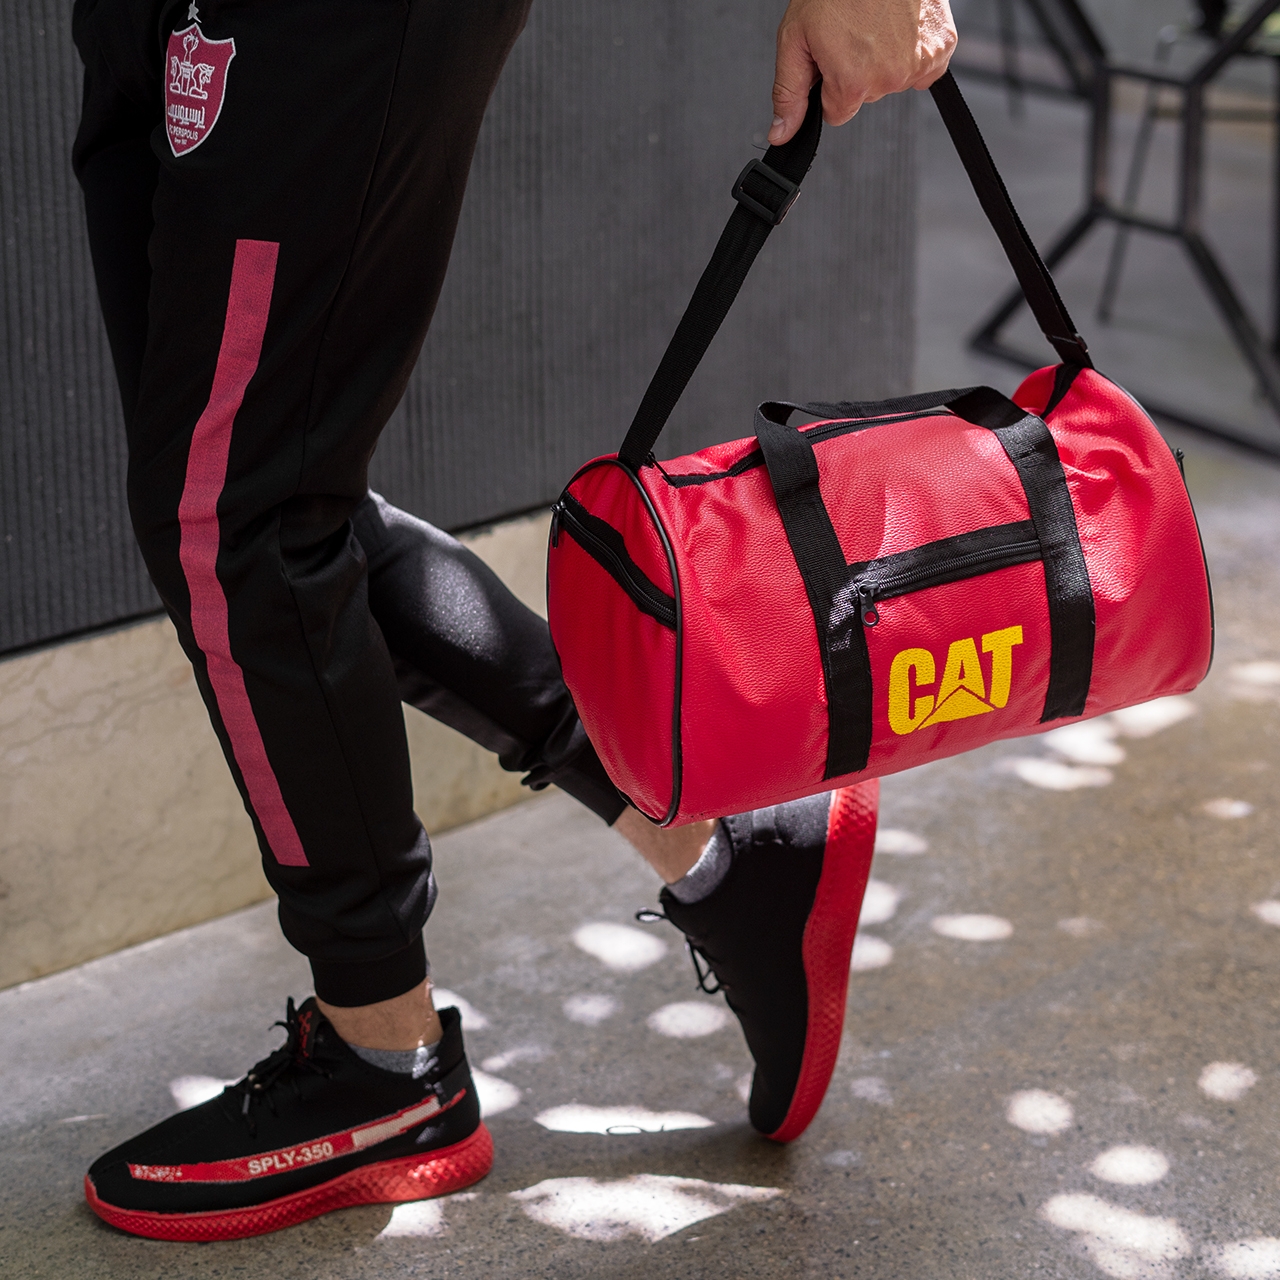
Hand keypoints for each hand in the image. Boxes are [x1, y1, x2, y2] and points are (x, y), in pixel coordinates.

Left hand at [769, 0, 956, 143]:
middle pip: (866, 95)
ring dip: (885, 58)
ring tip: (875, 22)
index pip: (837, 113)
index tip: (831, 57)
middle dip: (856, 70)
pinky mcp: (941, 47)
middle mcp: (888, 78)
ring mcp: (918, 63)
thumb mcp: (795, 40)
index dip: (830, 85)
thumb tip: (782, 134)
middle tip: (853, 31)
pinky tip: (900, 27)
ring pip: (894, 80)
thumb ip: (789, 93)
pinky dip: (913, 50)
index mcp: (852, 83)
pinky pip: (925, 67)